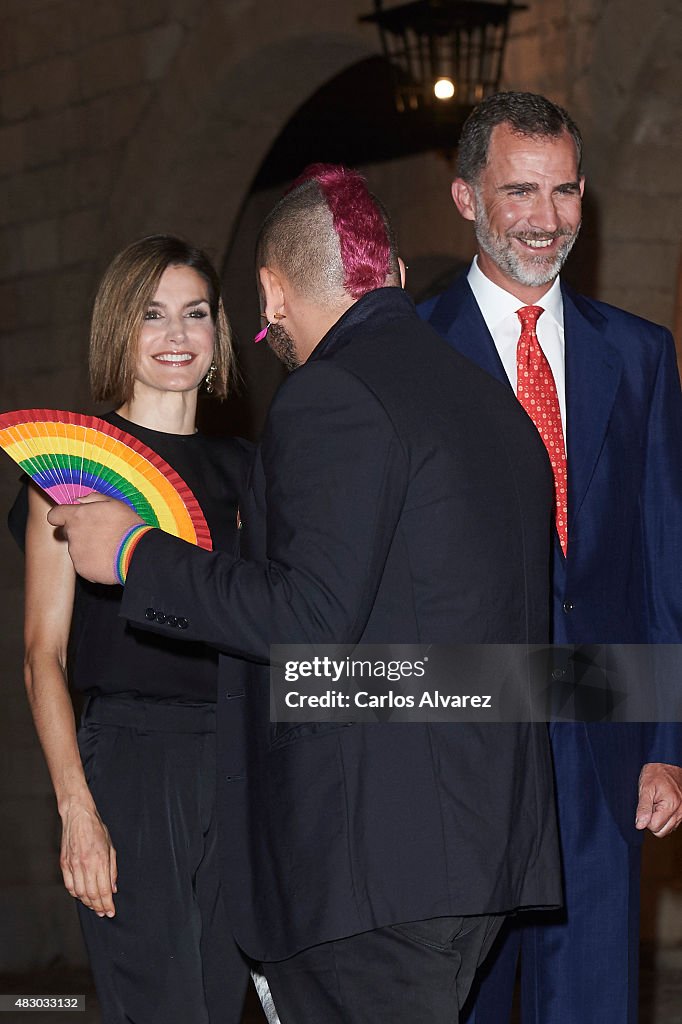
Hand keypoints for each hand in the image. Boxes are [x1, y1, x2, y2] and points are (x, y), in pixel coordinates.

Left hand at [47, 494, 142, 583]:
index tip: (67, 518)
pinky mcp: (82, 570)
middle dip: (81, 532)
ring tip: (109, 548)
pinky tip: (109, 559)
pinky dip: (94, 563)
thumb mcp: (114, 503)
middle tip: (101, 534)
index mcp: (77, 516)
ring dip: (89, 548)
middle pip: (69, 533)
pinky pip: (85, 565)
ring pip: (78, 549)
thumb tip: (78, 500)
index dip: (61, 516)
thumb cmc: (127, 526)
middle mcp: (72, 534)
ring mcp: (75, 553)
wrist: (136, 552)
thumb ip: (92, 499)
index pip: (55, 515)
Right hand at [60, 802, 117, 916]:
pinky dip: (76, 894)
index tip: (111, 912)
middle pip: (92, 894)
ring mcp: (73, 865)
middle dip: (99, 907)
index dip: (108, 904)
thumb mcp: (111, 847)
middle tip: (104, 912)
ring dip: (87, 903)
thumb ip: (112, 869)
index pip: (104, 890)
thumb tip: (113, 888)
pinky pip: (69, 885)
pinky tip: (81, 896)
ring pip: (79, 893)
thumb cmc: (96, 830)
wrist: (78, 816)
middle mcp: (85, 865)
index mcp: (99, 860)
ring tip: (94, 906)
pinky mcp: (64, 864)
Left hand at [635, 762, 681, 836]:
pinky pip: (672, 824)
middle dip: (652, 821)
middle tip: (650, 805)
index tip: (645, 805)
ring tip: (656, 804)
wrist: (667, 762)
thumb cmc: (655, 773)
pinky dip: (665, 818)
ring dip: (659, 820)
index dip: (645, 818)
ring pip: (668, 829)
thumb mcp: (645, 788)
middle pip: (662, 831)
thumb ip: (643, 808)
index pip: (654, 827)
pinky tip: (661, 806)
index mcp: (671, 805)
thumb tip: (640, 825)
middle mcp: (680, 811)